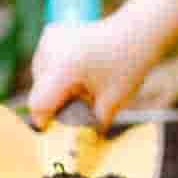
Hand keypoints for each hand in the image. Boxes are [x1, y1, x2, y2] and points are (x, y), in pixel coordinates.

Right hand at [26, 0, 177, 126]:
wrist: (138, 31)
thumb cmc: (130, 66)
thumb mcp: (111, 103)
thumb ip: (90, 125)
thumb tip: (75, 145)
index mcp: (64, 67)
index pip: (39, 104)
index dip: (47, 122)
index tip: (61, 130)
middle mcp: (51, 50)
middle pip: (39, 91)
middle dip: (56, 104)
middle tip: (82, 104)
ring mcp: (49, 39)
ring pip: (39, 77)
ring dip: (55, 88)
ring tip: (83, 84)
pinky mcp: (51, 33)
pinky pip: (44, 63)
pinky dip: (56, 72)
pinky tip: (79, 70)